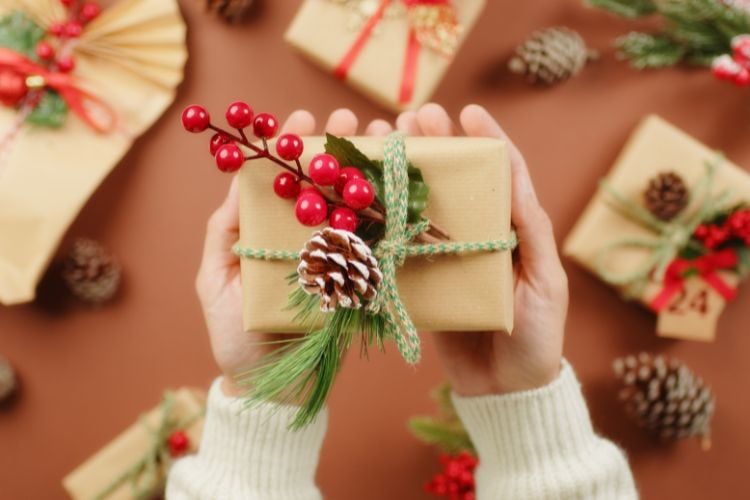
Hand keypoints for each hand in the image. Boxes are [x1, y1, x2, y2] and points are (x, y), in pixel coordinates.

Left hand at [196, 109, 394, 396]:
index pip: (280, 182)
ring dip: (363, 171)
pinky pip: (367, 244)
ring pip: (347, 207)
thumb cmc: (235, 339)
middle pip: (319, 186)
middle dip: (333, 149)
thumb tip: (234, 187)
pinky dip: (381, 214)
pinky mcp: (354, 281)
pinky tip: (394, 186)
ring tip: (378, 137)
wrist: (272, 387)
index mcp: (266, 235)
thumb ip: (221, 237)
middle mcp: (300, 240)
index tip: (299, 120)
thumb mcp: (214, 284)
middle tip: (347, 119)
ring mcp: (329, 259)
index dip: (289, 148)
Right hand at [396, 104, 567, 396]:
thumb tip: (519, 185)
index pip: (505, 175)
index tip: (469, 112)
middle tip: (413, 118)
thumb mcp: (546, 286)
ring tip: (387, 142)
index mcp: (515, 232)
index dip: (488, 140)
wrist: (506, 390)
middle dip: (439, 145)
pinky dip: (388, 219)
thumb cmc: (537, 338)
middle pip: (460, 182)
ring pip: (428, 205)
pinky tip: (369, 197)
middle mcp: (481, 236)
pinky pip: (406, 245)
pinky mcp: (427, 281)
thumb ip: (532, 237)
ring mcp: (451, 257)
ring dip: (408, 173)